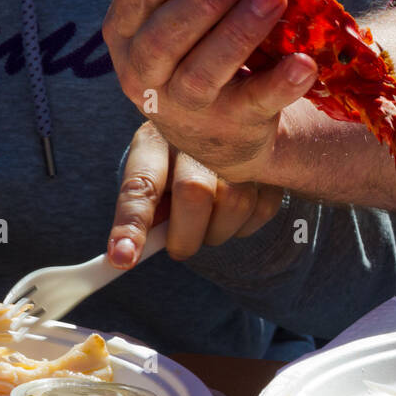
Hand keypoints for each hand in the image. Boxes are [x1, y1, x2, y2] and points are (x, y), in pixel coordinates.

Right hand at [103, 0, 318, 185]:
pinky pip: (252, 104)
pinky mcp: (228, 127)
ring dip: (239, 32)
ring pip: (203, 70)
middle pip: (168, 33)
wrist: (225, 124)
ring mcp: (183, 105)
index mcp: (128, 26)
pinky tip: (304, 62)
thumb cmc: (210, 36)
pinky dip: (278, 85)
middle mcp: (144, 70)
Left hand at [107, 122, 284, 266]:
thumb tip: (129, 254)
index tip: (122, 259)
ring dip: (217, 233)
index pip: (141, 184)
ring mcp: (241, 146)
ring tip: (207, 226)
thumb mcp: (151, 184)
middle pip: (194, 191)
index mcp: (156, 139)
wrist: (220, 144)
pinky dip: (244, 227)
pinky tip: (232, 217)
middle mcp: (199, 136)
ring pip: (234, 204)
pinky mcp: (273, 162)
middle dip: (185, 236)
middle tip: (179, 249)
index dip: (131, 224)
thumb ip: (143, 212)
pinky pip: (262, 210)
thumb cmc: (173, 173)